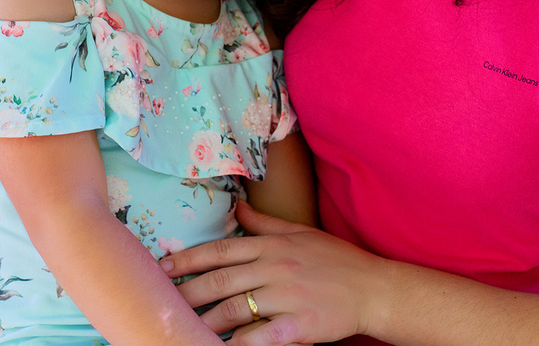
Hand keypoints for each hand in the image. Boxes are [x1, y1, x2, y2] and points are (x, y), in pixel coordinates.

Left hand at [162, 201, 385, 345]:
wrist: (375, 289)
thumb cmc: (336, 260)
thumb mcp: (300, 233)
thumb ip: (264, 223)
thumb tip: (236, 206)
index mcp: (272, 246)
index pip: (221, 250)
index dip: (188, 259)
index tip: (163, 267)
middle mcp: (275, 268)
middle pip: (221, 281)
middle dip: (188, 292)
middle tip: (164, 300)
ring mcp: (287, 297)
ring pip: (236, 309)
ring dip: (208, 320)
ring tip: (185, 326)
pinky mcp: (300, 325)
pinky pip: (263, 336)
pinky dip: (241, 343)